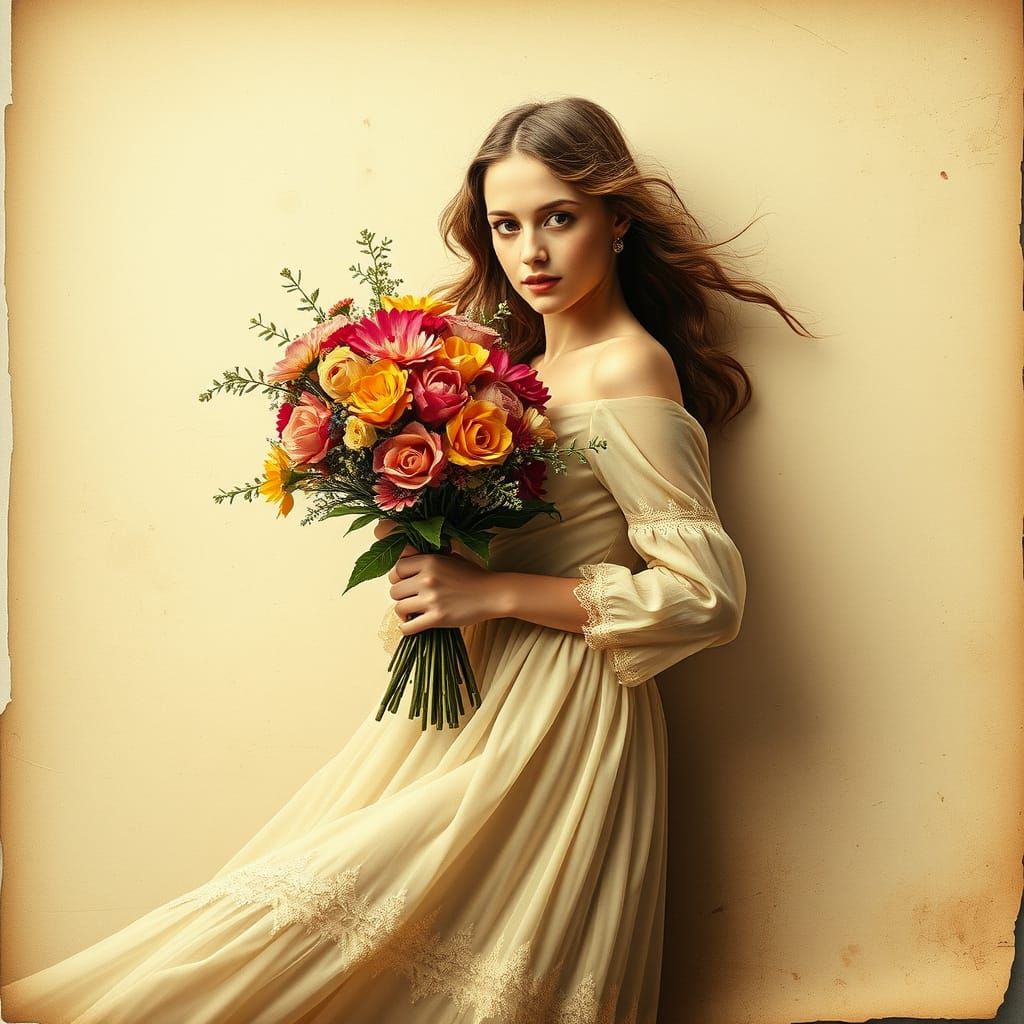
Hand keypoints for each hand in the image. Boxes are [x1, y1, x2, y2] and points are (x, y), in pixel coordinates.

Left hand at [374, 520, 502, 635]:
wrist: (493, 593)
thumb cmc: (473, 575)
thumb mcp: (450, 557)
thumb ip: (428, 558)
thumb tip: (407, 555)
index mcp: (429, 561)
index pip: (396, 569)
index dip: (398, 577)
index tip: (405, 583)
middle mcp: (427, 578)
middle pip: (394, 590)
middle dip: (401, 596)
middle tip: (412, 598)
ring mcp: (431, 599)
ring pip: (399, 608)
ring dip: (404, 612)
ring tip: (413, 611)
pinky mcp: (437, 618)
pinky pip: (407, 627)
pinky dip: (406, 627)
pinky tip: (413, 624)